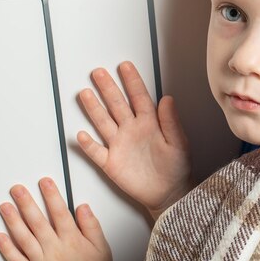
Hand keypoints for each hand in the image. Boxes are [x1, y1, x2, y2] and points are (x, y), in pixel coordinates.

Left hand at [0, 177, 114, 260]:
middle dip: (26, 203)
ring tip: (5, 207)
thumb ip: (92, 225)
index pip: (59, 212)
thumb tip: (82, 207)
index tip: (44, 182)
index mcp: (72, 240)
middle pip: (38, 221)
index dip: (51, 194)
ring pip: (24, 238)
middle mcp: (55, 250)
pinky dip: (7, 248)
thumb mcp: (102, 247)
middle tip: (17, 190)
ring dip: (13, 221)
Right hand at [77, 61, 192, 218]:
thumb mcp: (179, 143)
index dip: (132, 82)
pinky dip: (88, 144)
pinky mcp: (111, 163)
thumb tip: (167, 99)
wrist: (169, 193)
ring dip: (94, 109)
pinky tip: (80, 134)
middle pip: (116, 105)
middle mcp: (131, 130)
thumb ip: (172, 122)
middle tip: (98, 72)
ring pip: (103, 123)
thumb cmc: (176, 167)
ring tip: (85, 93)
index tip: (125, 66)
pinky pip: (97, 152)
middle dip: (108, 88)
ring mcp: (119, 145)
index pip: (139, 97)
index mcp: (149, 123)